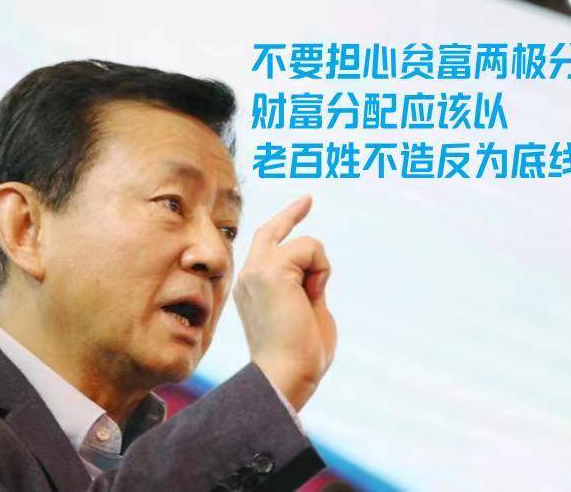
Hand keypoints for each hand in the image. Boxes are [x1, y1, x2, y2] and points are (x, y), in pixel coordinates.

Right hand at [233, 195, 336, 411]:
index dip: (285, 223)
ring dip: (320, 270)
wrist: (286, 374)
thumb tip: (318, 272)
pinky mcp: (271, 269)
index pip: (266, 246)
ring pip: (305, 243)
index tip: (302, 206)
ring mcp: (256, 270)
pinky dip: (321, 270)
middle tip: (309, 198)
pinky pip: (312, 248)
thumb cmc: (301, 356)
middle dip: (292, 212)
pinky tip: (312, 294)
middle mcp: (248, 275)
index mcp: (253, 287)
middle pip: (273, 230)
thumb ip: (307, 288)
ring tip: (312, 300)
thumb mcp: (306, 311)